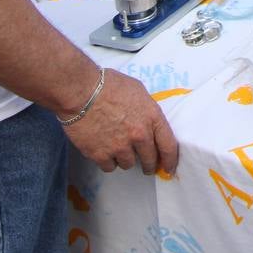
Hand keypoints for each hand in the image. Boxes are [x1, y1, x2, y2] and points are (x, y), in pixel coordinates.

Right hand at [62, 69, 178, 174]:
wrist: (81, 91)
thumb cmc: (109, 85)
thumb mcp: (138, 91)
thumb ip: (146, 109)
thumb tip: (148, 120)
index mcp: (152, 117)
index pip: (168, 145)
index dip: (170, 160)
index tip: (169, 168)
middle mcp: (139, 135)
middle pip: (150, 159)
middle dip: (149, 165)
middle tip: (145, 166)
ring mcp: (120, 147)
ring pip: (129, 164)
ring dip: (125, 158)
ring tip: (118, 149)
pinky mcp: (101, 155)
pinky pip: (110, 167)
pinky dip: (108, 161)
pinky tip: (104, 151)